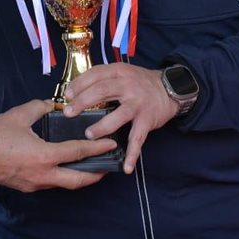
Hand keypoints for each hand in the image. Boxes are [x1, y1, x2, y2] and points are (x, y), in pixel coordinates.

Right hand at [0, 99, 116, 191]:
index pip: (78, 153)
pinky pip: (51, 184)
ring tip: (90, 167)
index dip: (97, 148)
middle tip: (108, 165)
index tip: (111, 144)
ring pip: (64, 184)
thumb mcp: (19, 115)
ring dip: (79, 177)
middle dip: (96, 174)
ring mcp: (34, 184)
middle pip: (78, 180)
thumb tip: (51, 104)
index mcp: (44, 156)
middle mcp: (42, 175)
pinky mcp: (27, 187)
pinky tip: (64, 168)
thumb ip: (39, 107)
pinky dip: (63, 177)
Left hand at [63, 63, 177, 173]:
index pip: (96, 74)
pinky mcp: (147, 119)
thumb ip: (104, 79)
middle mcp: (128, 85)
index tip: (67, 95)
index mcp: (119, 72)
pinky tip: (126, 166)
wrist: (171, 88)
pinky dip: (133, 154)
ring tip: (89, 135)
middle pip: (102, 91)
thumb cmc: (140, 82)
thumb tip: (76, 91)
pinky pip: (138, 138)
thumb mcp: (123, 72)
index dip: (79, 84)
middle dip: (83, 102)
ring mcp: (138, 103)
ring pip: (118, 115)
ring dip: (102, 126)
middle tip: (68, 113)